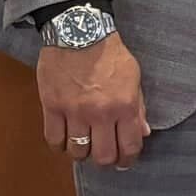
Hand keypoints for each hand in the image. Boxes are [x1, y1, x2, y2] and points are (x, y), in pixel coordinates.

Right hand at [37, 34, 149, 168]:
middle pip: (103, 156)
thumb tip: (143, 133)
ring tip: (84, 144)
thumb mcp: (134, 77)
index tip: (124, 162)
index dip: (128, 160)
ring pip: (77, 152)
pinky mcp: (52, 107)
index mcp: (125, 106)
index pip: (130, 147)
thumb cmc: (110, 54)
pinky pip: (54, 140)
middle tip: (104, 156)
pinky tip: (65, 139)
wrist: (80, 33)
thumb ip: (139, 108)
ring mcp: (75, 112)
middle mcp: (101, 114)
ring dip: (82, 153)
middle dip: (106, 161)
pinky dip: (60, 145)